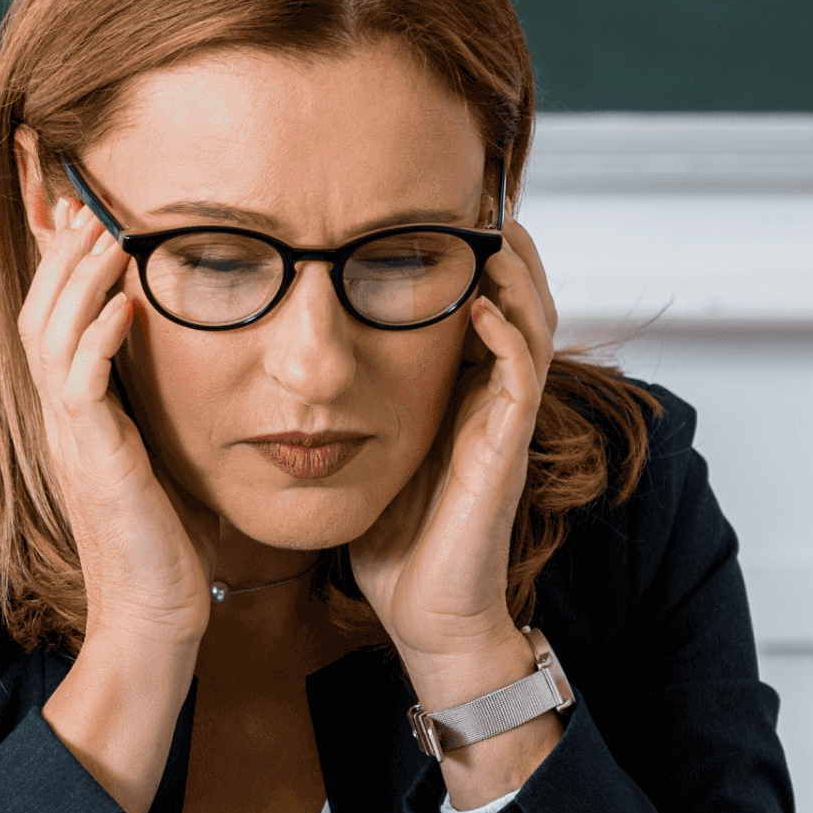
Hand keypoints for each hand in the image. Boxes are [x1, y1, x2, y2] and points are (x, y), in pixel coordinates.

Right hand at [17, 196, 206, 644]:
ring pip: (50, 335)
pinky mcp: (93, 460)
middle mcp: (61, 422)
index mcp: (74, 419)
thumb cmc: (165, 548)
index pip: (51, 324)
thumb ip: (158, 413)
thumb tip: (192, 369)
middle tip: (90, 207)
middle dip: (62, 255)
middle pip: (37, 314)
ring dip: (79, 279)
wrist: (151, 619)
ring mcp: (71, 440)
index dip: (61, 270)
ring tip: (108, 234)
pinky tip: (125, 302)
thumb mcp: (160, 461)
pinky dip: (98, 336)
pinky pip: (80, 383)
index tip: (87, 222)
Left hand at [347, 217, 561, 794]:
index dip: (459, 254)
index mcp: (455, 390)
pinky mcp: (507, 445)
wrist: (424, 613)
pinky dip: (506, 331)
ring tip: (486, 231)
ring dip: (514, 272)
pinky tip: (480, 304)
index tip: (424, 209)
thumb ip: (341, 405)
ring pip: (532, 319)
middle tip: (470, 199)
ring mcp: (503, 418)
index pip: (473, 299)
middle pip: (517, 294)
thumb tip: (280, 367)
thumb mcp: (359, 451)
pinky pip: (521, 373)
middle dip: (498, 243)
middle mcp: (486, 395)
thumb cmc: (391, 540)